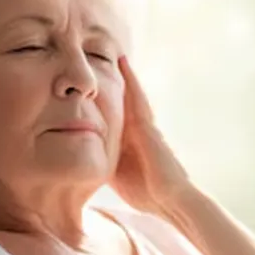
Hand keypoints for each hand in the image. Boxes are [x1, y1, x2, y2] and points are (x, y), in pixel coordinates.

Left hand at [112, 55, 192, 213]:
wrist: (172, 200)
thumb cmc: (149, 193)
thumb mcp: (117, 176)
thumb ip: (104, 162)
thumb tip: (83, 156)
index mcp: (131, 141)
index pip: (117, 115)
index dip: (109, 99)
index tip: (99, 84)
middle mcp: (140, 130)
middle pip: (125, 100)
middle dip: (120, 81)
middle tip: (110, 57)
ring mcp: (147, 126)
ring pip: (133, 95)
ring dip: (126, 74)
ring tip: (117, 53)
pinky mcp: (149, 126)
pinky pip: (138, 98)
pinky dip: (131, 80)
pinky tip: (123, 64)